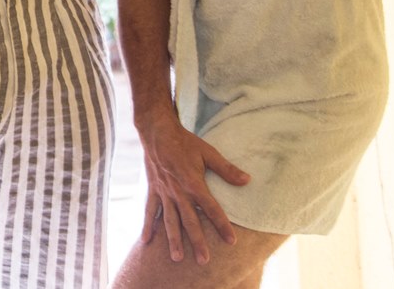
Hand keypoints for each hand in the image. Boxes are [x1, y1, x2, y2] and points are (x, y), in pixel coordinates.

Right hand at [137, 114, 250, 264]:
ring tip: (177, 258)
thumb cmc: (185, 142)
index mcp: (193, 182)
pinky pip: (150, 211)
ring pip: (169, 220)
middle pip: (189, 220)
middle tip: (204, 260)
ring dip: (173, 240)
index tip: (231, 241)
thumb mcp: (208, 152)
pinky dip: (148, 226)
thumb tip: (247, 180)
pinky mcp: (153, 190)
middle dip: (197, 241)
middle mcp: (178, 191)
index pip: (211, 208)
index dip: (221, 225)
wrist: (157, 132)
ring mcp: (164, 192)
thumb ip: (227, 169)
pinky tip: (146, 242)